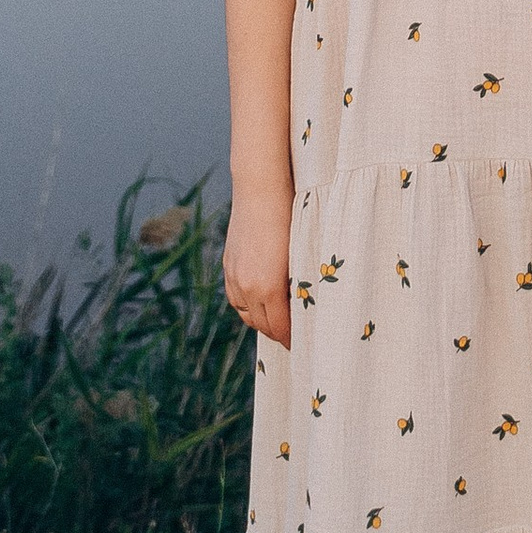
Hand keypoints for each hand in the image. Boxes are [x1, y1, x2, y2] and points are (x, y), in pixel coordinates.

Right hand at [223, 184, 294, 342]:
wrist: (260, 188)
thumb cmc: (290, 216)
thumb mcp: (299, 254)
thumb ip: (297, 284)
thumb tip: (302, 305)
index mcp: (268, 287)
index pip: (279, 327)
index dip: (290, 338)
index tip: (301, 344)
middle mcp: (247, 286)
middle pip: (262, 325)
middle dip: (277, 333)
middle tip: (292, 336)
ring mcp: (235, 276)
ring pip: (246, 314)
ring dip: (261, 321)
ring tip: (277, 321)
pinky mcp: (229, 266)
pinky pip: (235, 299)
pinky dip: (247, 306)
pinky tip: (258, 302)